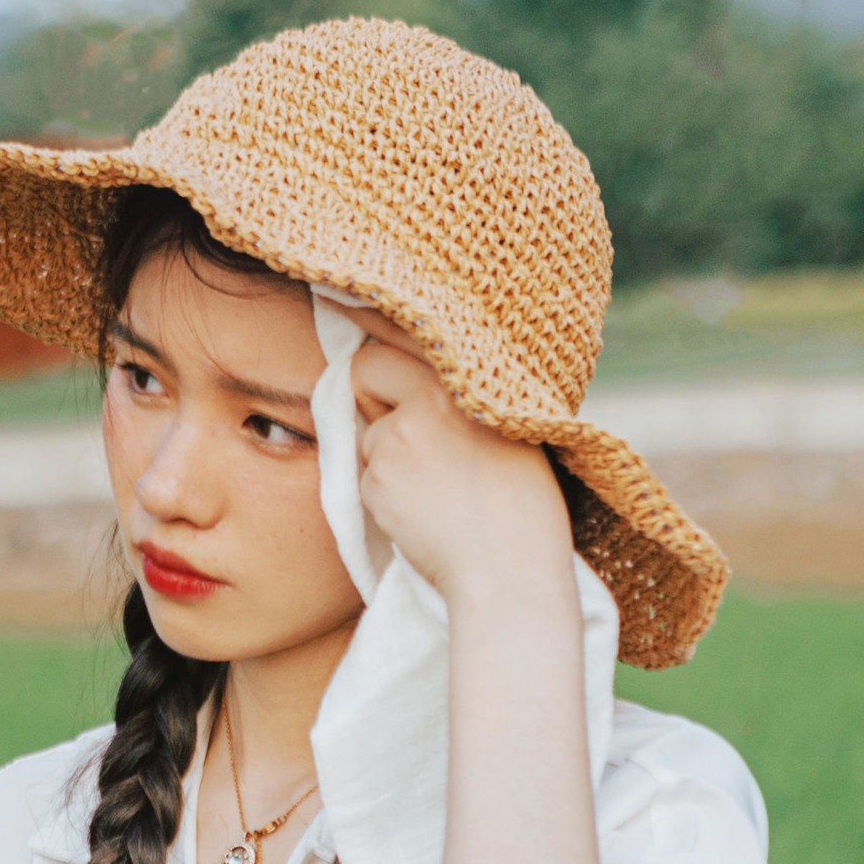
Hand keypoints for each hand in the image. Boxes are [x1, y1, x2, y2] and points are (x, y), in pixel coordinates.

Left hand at [333, 305, 577, 611]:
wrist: (509, 569)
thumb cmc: (524, 509)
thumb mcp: (512, 430)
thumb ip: (465, 399)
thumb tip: (418, 383)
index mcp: (473, 380)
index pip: (407, 329)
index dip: (371, 315)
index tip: (339, 293)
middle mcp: (432, 397)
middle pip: (366, 367)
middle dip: (371, 393)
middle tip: (408, 433)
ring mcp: (399, 436)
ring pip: (367, 430)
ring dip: (385, 454)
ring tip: (434, 489)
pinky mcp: (376, 475)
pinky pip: (363, 474)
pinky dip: (383, 492)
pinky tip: (421, 512)